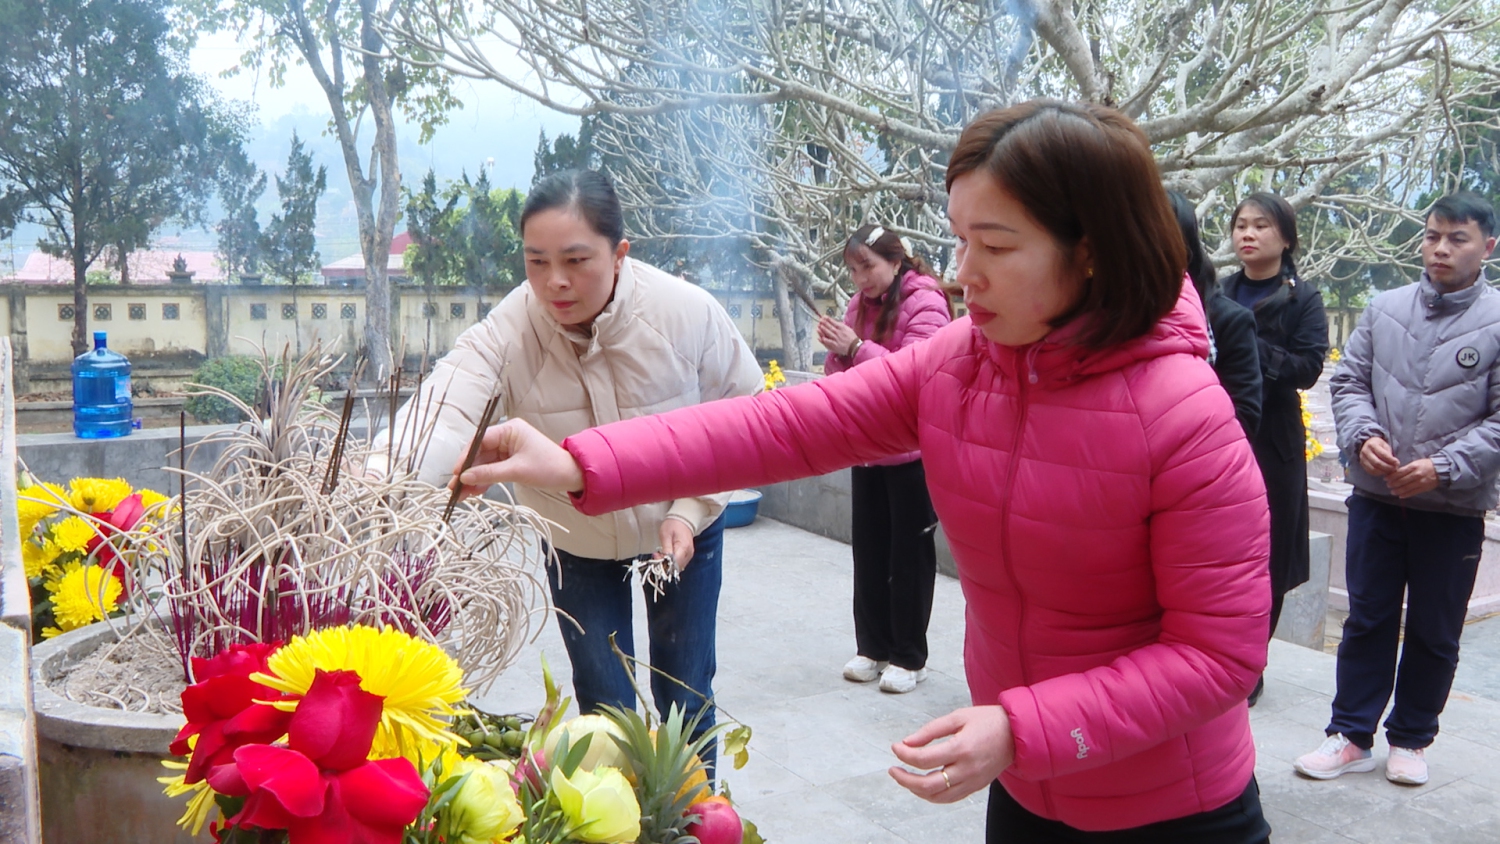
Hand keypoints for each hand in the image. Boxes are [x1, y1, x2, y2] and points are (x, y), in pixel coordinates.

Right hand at [451, 418, 583, 497]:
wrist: (571, 476)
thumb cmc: (549, 467)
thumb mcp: (517, 471)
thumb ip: (489, 473)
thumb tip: (464, 477)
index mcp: (510, 430)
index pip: (480, 440)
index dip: (465, 456)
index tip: (455, 472)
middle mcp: (507, 437)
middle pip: (479, 453)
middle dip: (467, 472)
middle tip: (454, 488)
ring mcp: (508, 449)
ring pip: (483, 464)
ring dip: (473, 479)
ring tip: (461, 495)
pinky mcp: (510, 461)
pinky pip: (491, 470)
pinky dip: (483, 481)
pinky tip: (473, 492)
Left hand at [658, 518, 695, 570]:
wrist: (683, 519)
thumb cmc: (673, 525)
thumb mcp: (665, 535)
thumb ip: (666, 549)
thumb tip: (664, 560)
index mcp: (683, 548)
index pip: (675, 563)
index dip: (665, 564)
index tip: (657, 558)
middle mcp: (688, 553)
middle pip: (677, 566)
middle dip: (665, 564)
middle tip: (656, 556)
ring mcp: (689, 554)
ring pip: (678, 566)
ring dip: (668, 563)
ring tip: (660, 555)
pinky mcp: (688, 554)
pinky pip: (680, 562)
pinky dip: (672, 561)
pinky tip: (666, 555)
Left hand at [817, 316, 857, 355]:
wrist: (854, 346)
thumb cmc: (852, 338)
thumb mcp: (848, 329)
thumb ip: (841, 326)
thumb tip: (836, 323)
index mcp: (841, 327)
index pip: (833, 322)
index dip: (827, 319)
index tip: (824, 316)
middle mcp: (838, 332)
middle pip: (829, 326)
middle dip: (823, 323)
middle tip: (819, 320)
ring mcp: (835, 338)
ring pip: (827, 333)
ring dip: (822, 329)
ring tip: (818, 326)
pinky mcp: (834, 344)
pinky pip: (827, 341)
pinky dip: (823, 339)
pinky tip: (819, 337)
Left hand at [888, 705, 1013, 803]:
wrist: (1017, 734)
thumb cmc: (988, 721)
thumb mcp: (957, 716)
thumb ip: (930, 730)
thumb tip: (907, 742)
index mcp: (962, 748)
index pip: (924, 759)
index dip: (904, 755)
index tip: (895, 747)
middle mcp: (967, 769)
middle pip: (928, 785)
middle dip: (905, 779)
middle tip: (893, 769)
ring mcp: (972, 782)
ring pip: (938, 797)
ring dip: (916, 790)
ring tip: (904, 777)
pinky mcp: (976, 787)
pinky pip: (950, 798)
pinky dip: (932, 795)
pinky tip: (922, 785)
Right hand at [1360, 437, 1399, 476]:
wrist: (1367, 444)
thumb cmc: (1379, 445)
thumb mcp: (1385, 446)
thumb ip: (1389, 454)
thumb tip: (1395, 464)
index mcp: (1372, 445)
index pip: (1382, 454)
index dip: (1391, 460)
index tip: (1397, 463)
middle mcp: (1365, 452)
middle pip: (1377, 463)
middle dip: (1387, 467)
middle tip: (1394, 469)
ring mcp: (1362, 459)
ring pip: (1373, 469)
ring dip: (1383, 472)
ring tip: (1390, 471)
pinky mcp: (1362, 464)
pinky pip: (1370, 471)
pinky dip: (1378, 473)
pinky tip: (1384, 472)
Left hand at [1386, 458, 1439, 498]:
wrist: (1441, 469)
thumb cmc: (1426, 465)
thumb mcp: (1416, 463)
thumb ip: (1406, 468)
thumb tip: (1395, 473)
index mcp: (1413, 467)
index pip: (1399, 472)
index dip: (1391, 476)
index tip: (1386, 479)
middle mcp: (1416, 475)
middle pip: (1401, 481)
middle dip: (1393, 484)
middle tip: (1388, 485)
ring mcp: (1420, 482)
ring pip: (1406, 488)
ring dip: (1398, 490)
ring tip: (1392, 492)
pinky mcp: (1424, 488)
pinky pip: (1413, 492)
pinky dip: (1406, 495)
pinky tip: (1401, 496)